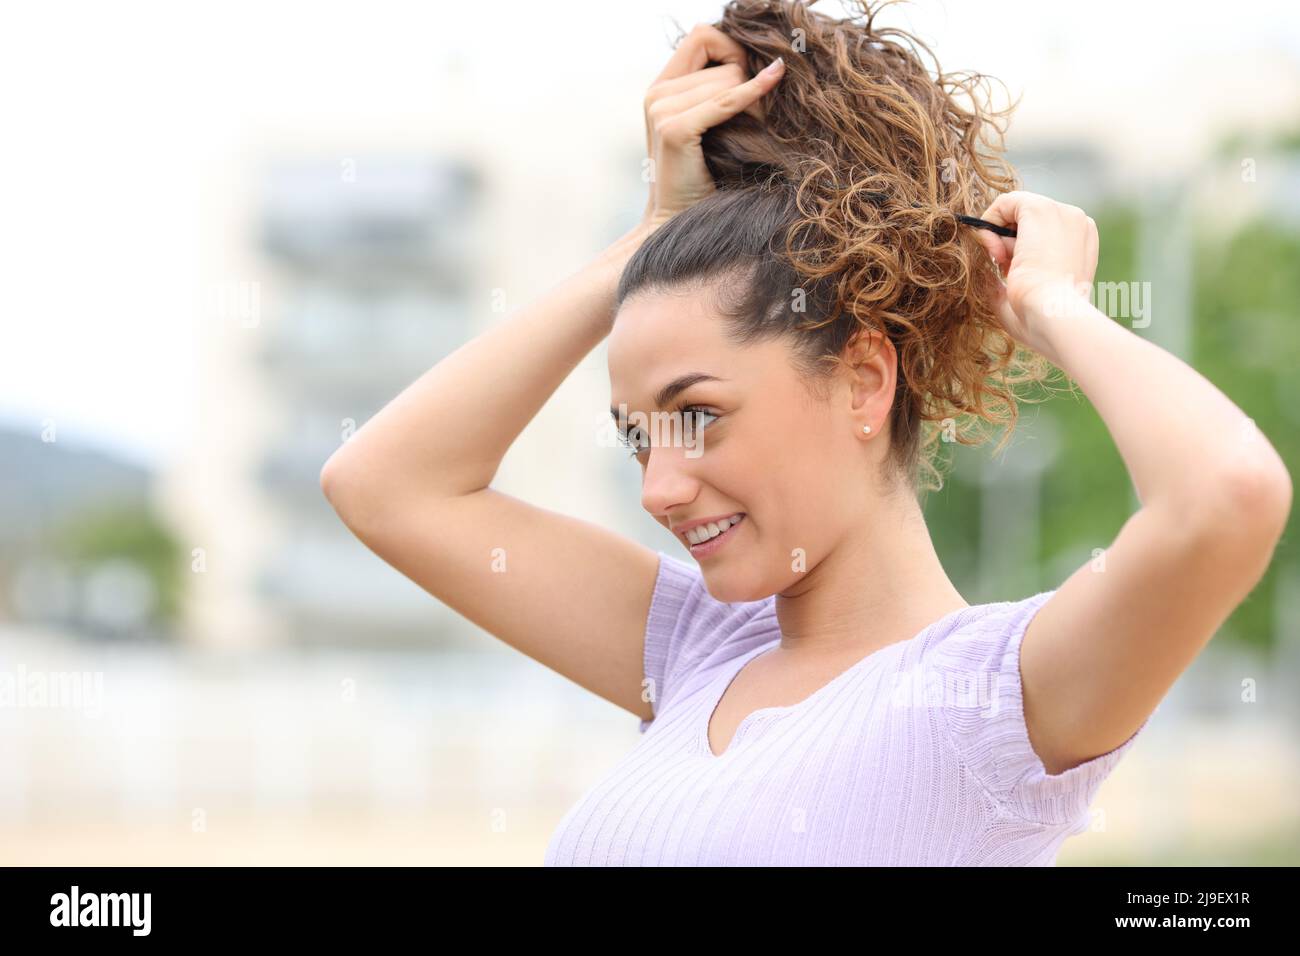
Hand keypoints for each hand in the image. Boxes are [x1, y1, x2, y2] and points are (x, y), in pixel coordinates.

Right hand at [640, 24, 785, 229]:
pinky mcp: (674, 129)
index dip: (730, 46)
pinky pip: (726, 99)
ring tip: (750, 131)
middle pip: (718, 54)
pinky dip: (752, 91)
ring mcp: (661, 110)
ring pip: (727, 77)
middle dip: (746, 75)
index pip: (701, 36)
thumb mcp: (707, 128)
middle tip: (757, 112)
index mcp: (659, 89)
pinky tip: (773, 82)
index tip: (747, 74)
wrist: (679, 224)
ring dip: (750, 99)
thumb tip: (767, 61)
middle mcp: (655, 94)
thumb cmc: (703, 180)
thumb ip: (717, 92)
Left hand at [971, 191, 1099, 357]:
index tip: (1006, 269)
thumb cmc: (1043, 320)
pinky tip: (992, 247)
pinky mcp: (1042, 209)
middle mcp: (1077, 223)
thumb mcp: (1025, 301)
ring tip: (1002, 263)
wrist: (1054, 315)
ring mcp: (1062, 213)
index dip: (1016, 248)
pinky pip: (1006, 201)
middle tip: (1001, 267)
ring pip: (1017, 211)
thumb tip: (986, 276)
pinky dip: (990, 221)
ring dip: (999, 236)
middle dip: (1007, 241)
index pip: (1041, 233)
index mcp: (1081, 244)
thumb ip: (1005, 286)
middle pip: (1028, 220)